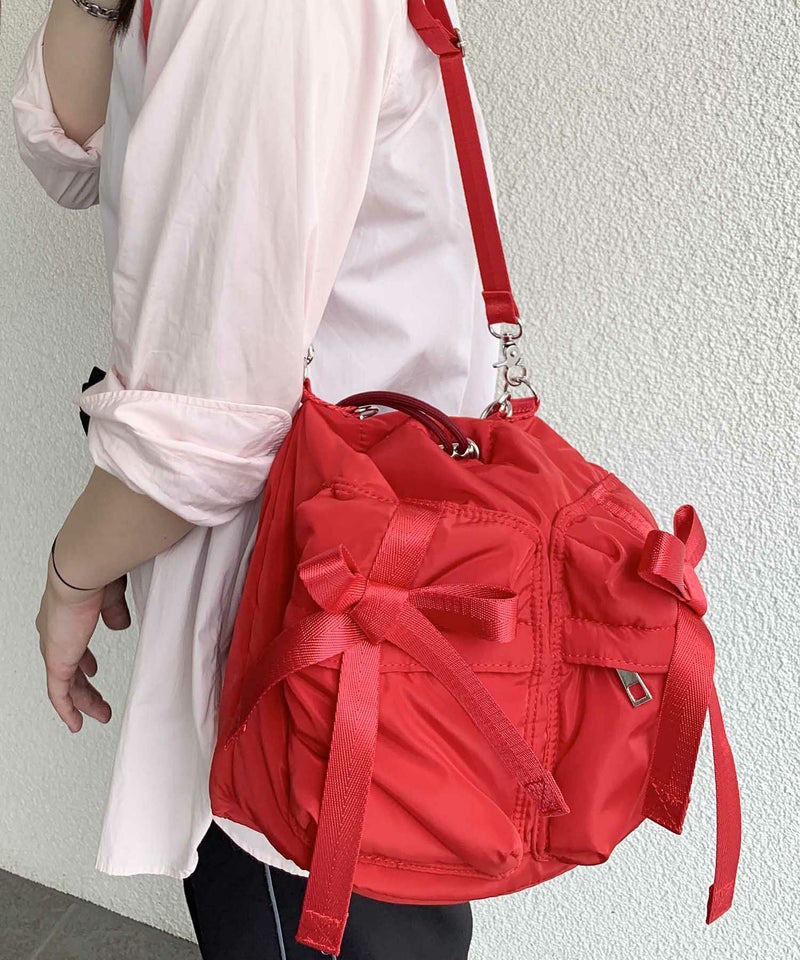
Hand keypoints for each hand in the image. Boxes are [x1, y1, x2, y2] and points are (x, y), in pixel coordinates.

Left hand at [35, 556, 130, 732]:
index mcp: (68, 615)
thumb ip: (114, 612)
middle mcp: (56, 632)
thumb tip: (118, 624)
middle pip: (69, 667)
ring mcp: (54, 648)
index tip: (92, 670)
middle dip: (85, 686)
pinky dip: (67, 710)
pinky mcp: (56, 662)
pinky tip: (75, 723)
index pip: (72, 644)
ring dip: (83, 701)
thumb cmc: (95, 574)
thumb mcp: (111, 596)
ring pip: (66, 683)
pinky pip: (58, 693)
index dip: (83, 660)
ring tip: (98, 714)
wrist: (79, 574)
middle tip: (96, 700)